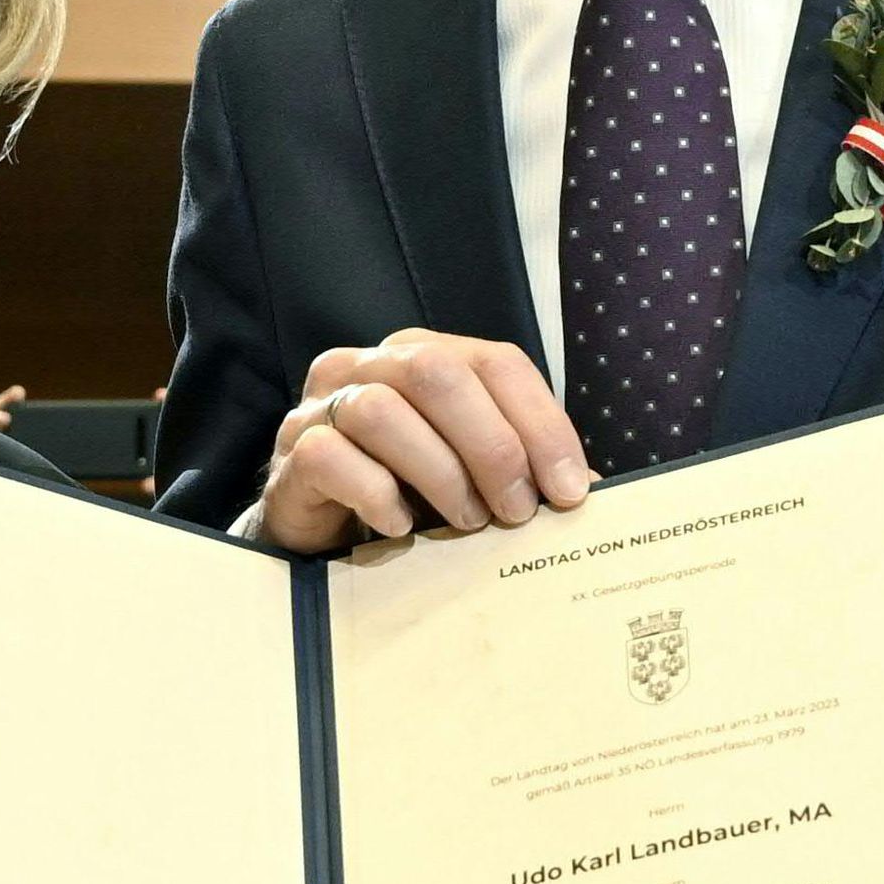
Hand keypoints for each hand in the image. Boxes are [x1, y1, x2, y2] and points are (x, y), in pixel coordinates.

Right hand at [254, 333, 589, 551]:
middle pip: (437, 373)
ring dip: (439, 473)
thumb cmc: (406, 491)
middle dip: (492, 446)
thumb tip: (589, 490)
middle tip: (516, 511)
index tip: (569, 489)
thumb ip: (523, 469)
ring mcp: (323, 405)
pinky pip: (331, 456)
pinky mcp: (294, 453)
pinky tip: (402, 527)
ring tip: (466, 523)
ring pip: (381, 411)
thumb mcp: (473, 473)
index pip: (496, 362)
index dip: (541, 423)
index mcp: (425, 355)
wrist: (320, 528)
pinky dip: (376, 494)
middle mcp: (371, 366)